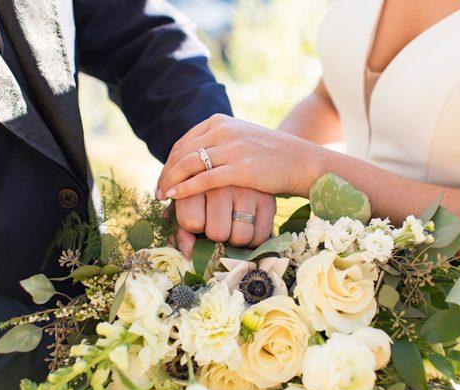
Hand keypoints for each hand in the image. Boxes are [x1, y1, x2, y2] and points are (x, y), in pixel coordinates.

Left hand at [156, 114, 322, 199]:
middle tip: (158, 192)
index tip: (164, 179)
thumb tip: (194, 159)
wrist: (301, 161)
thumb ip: (218, 143)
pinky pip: (204, 179)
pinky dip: (185, 189)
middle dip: (166, 174)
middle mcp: (223, 130)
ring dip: (171, 182)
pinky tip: (176, 197)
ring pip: (188, 164)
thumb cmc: (271, 156)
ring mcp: (232, 148)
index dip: (169, 163)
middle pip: (182, 153)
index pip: (183, 142)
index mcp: (220, 121)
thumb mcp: (241, 139)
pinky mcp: (240, 168)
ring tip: (164, 197)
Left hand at [172, 186, 275, 257]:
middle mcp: (223, 185)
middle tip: (218, 222)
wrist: (239, 163)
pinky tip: (247, 227)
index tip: (199, 217)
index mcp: (197, 181)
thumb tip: (188, 253)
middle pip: (217, 233)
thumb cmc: (207, 189)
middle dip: (216, 235)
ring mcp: (248, 192)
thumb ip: (181, 228)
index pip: (191, 223)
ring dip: (235, 239)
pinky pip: (260, 236)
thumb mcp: (188, 200)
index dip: (194, 227)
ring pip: (240, 237)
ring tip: (232, 225)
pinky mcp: (267, 200)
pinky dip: (254, 239)